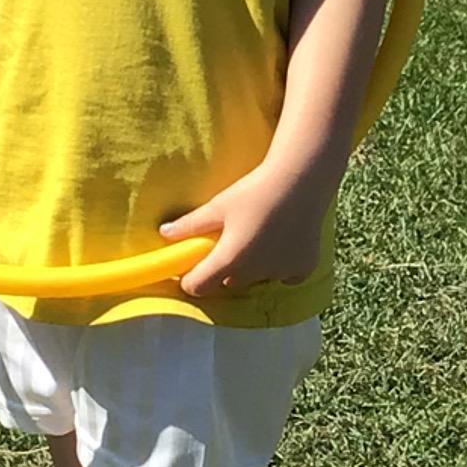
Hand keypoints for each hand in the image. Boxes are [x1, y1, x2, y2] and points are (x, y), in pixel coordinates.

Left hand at [160, 162, 333, 300]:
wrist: (302, 180)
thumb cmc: (255, 191)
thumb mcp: (218, 205)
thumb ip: (190, 224)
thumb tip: (164, 234)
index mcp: (229, 260)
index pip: (198, 287)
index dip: (190, 278)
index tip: (192, 265)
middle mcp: (254, 274)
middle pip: (229, 282)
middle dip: (225, 268)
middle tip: (231, 239)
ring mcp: (281, 273)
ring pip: (256, 279)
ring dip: (252, 267)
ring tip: (258, 235)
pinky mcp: (303, 269)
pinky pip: (284, 277)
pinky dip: (280, 266)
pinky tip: (281, 242)